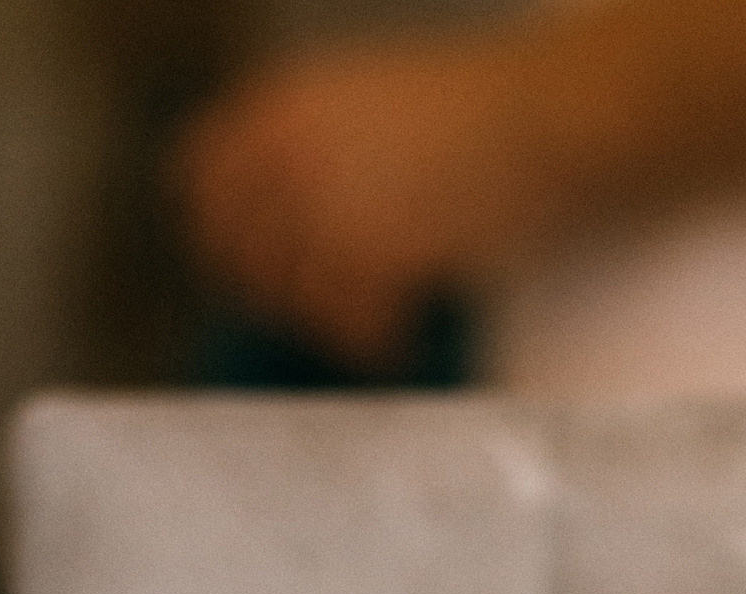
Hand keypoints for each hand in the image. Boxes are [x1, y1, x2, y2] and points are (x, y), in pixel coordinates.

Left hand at [174, 34, 573, 363]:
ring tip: (379, 327)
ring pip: (295, 298)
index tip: (249, 268)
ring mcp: (329, 205)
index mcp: (284, 103)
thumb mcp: (367, 100)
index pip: (199, 179)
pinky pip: (350, 324)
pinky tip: (404, 338)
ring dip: (333, 323)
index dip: (217, 233)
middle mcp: (291, 152)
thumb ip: (311, 145)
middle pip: (239, 254)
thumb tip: (283, 211)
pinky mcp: (373, 254)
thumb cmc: (477, 112)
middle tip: (326, 312)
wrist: (546, 117)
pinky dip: (374, 342)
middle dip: (277, 293)